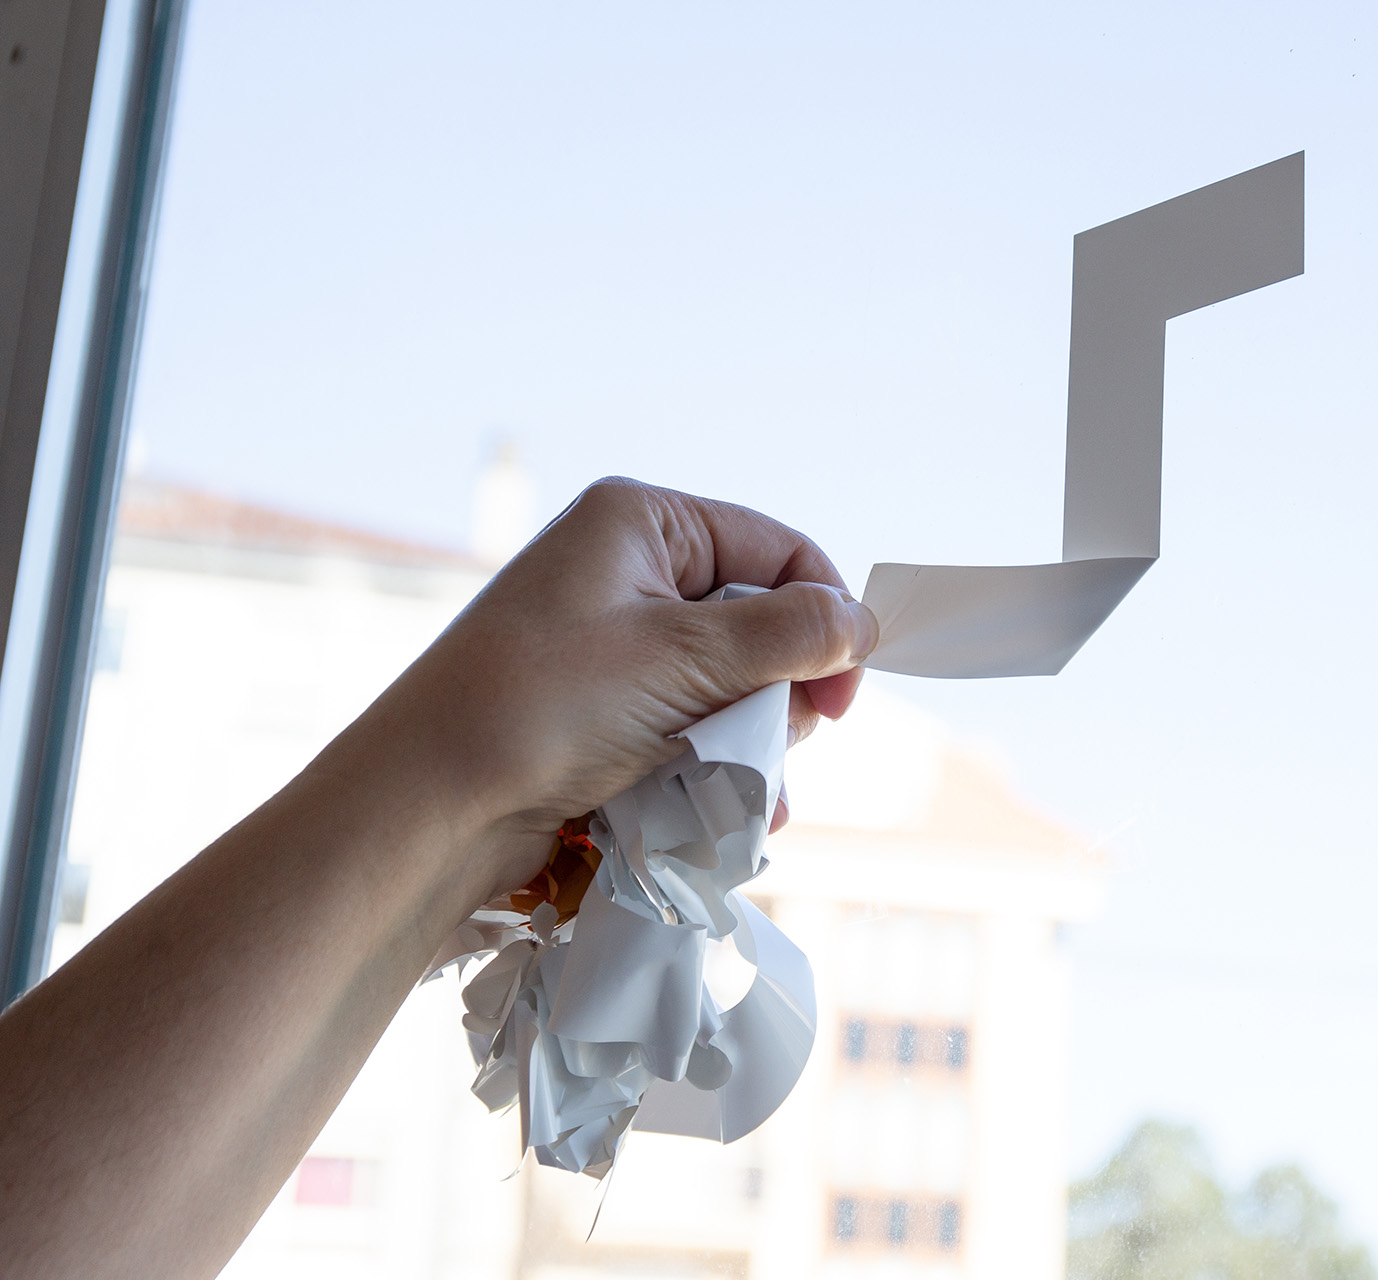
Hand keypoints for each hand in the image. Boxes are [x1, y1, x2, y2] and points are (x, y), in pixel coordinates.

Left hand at [358, 478, 877, 902]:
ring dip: (750, 743)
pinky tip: (720, 814)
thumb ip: (788, 637)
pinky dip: (714, 768)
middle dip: (781, 692)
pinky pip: (691, 728)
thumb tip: (865, 624)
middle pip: (761, 623)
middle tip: (772, 745)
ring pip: (732, 686)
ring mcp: (614, 646)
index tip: (841, 701)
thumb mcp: (684, 659)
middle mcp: (629, 573)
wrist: (426, 808)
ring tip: (742, 795)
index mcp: (643, 523)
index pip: (780, 552)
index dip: (826, 621)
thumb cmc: (544, 707)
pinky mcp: (604, 712)